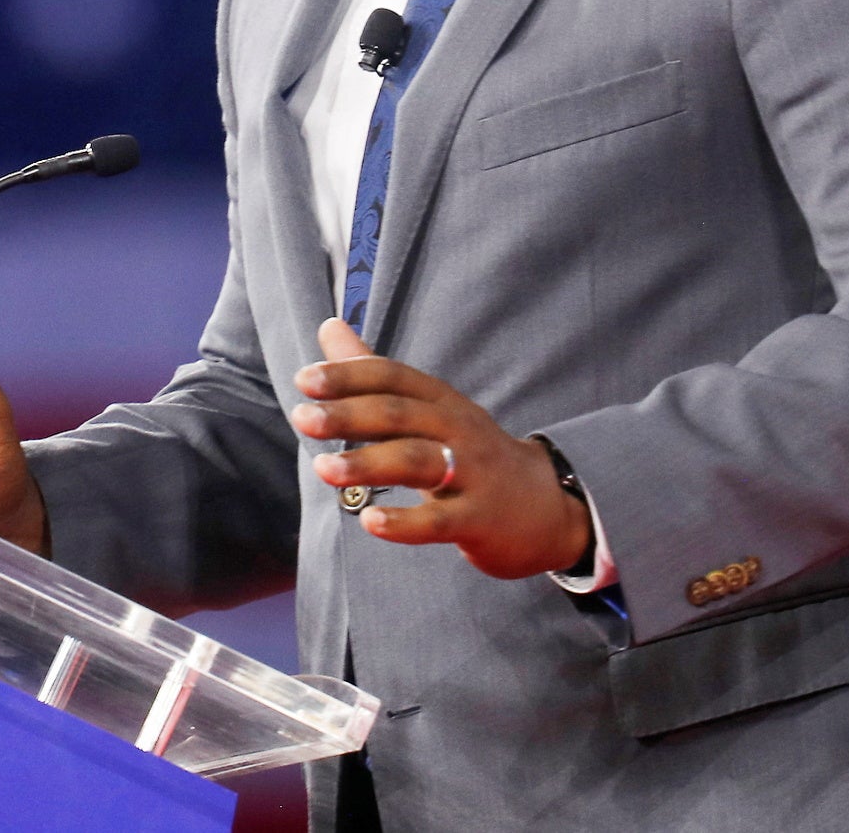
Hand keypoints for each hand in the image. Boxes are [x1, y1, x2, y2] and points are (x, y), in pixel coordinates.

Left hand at [291, 317, 590, 578]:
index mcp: (441, 401)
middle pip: (401, 415)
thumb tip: (328, 326)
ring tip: (323, 469)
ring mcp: (473, 475)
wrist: (546, 509)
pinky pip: (440, 522)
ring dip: (368, 463)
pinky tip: (370, 522)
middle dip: (350, 414)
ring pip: (418, 462)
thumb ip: (374, 374)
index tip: (305, 380)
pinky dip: (405, 522)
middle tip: (303, 418)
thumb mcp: (429, 409)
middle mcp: (458, 430)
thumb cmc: (471, 454)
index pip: (394, 378)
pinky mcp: (480, 520)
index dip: (350, 376)